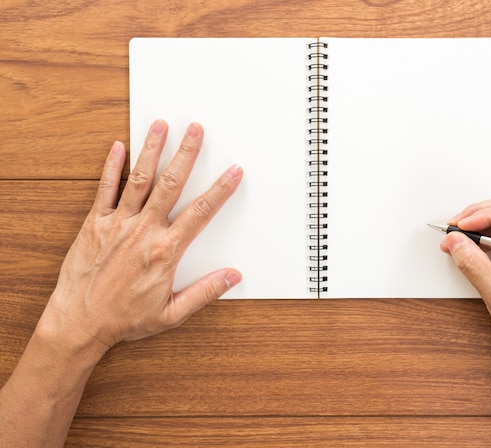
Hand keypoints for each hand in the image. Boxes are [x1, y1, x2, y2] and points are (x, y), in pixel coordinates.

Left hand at [40, 120, 242, 351]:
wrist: (79, 323)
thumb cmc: (124, 319)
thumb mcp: (172, 313)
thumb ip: (205, 292)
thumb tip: (232, 277)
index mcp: (165, 251)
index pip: (201, 213)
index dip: (220, 190)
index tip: (233, 172)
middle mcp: (143, 231)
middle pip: (171, 185)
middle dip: (186, 154)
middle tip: (196, 130)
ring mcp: (117, 224)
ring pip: (139, 180)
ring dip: (152, 150)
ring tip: (161, 126)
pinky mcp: (94, 224)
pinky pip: (104, 189)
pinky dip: (111, 167)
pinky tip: (117, 147)